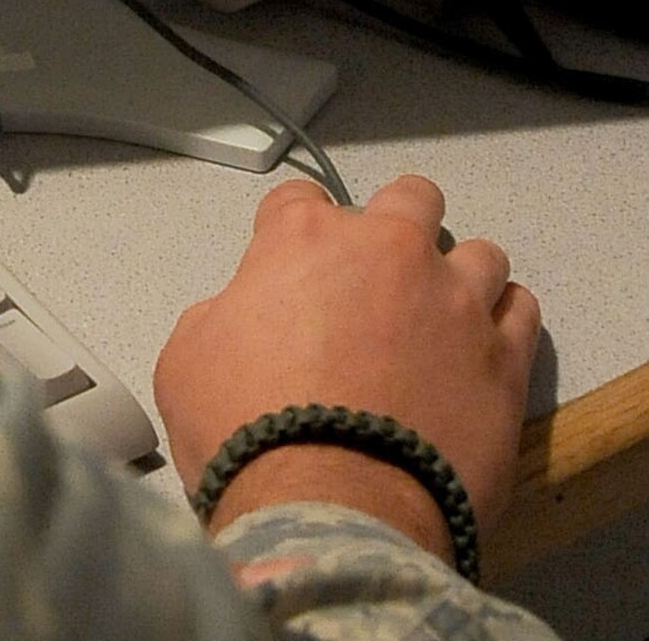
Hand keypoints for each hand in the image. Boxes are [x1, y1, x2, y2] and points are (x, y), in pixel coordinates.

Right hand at [153, 176, 540, 558]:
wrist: (329, 513)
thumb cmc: (245, 429)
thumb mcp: (189, 356)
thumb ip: (227, 314)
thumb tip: (250, 320)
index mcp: (303, 239)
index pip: (297, 200)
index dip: (289, 234)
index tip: (287, 271)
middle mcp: (388, 251)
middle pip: (410, 198)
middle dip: (395, 224)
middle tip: (378, 280)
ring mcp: (456, 302)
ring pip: (480, 253)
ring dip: (457, 279)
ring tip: (441, 324)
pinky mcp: (505, 361)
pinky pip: (523, 313)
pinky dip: (503, 324)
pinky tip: (481, 353)